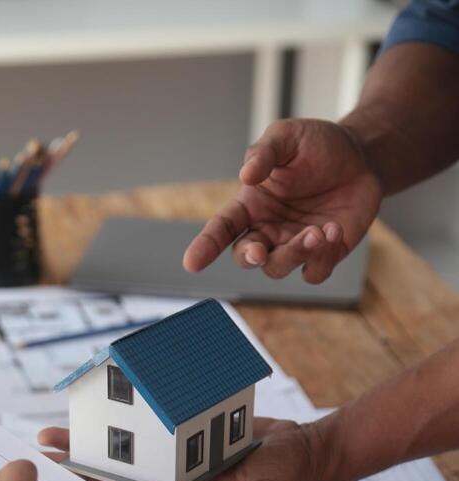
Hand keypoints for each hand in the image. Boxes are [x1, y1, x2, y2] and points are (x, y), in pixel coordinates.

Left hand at [38, 419, 313, 480]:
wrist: (301, 451)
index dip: (96, 480)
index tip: (65, 469)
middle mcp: (175, 470)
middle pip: (123, 461)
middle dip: (86, 452)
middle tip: (45, 440)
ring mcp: (182, 443)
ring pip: (136, 433)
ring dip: (104, 424)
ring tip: (69, 414)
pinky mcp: (194, 419)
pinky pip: (162, 409)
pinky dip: (141, 400)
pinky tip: (118, 389)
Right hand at [183, 118, 381, 283]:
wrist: (361, 156)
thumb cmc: (317, 145)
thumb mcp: (288, 136)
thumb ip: (264, 152)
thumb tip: (246, 175)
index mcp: (251, 205)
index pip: (221, 229)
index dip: (205, 247)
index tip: (191, 263)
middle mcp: (268, 230)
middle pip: (246, 257)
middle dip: (251, 258)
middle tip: (261, 251)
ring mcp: (294, 244)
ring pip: (279, 268)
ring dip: (295, 254)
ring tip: (319, 231)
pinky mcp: (323, 254)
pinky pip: (313, 272)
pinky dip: (323, 258)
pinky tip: (335, 230)